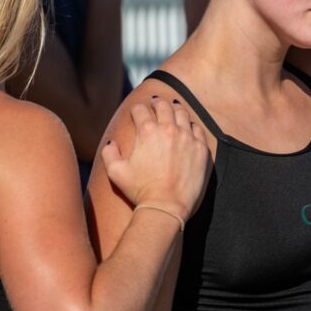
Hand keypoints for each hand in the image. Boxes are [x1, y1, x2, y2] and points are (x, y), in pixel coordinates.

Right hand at [101, 98, 209, 221]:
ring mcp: (187, 137)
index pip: (140, 110)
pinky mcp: (200, 148)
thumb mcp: (115, 173)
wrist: (166, 207)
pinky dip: (191, 125)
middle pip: (163, 106)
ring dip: (175, 109)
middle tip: (155, 102)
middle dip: (157, 102)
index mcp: (147, 131)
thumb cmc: (140, 191)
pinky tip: (188, 127)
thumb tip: (111, 143)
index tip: (136, 111)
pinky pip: (197, 129)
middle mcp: (168, 129)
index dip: (136, 109)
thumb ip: (109, 154)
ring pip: (182, 114)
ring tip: (173, 108)